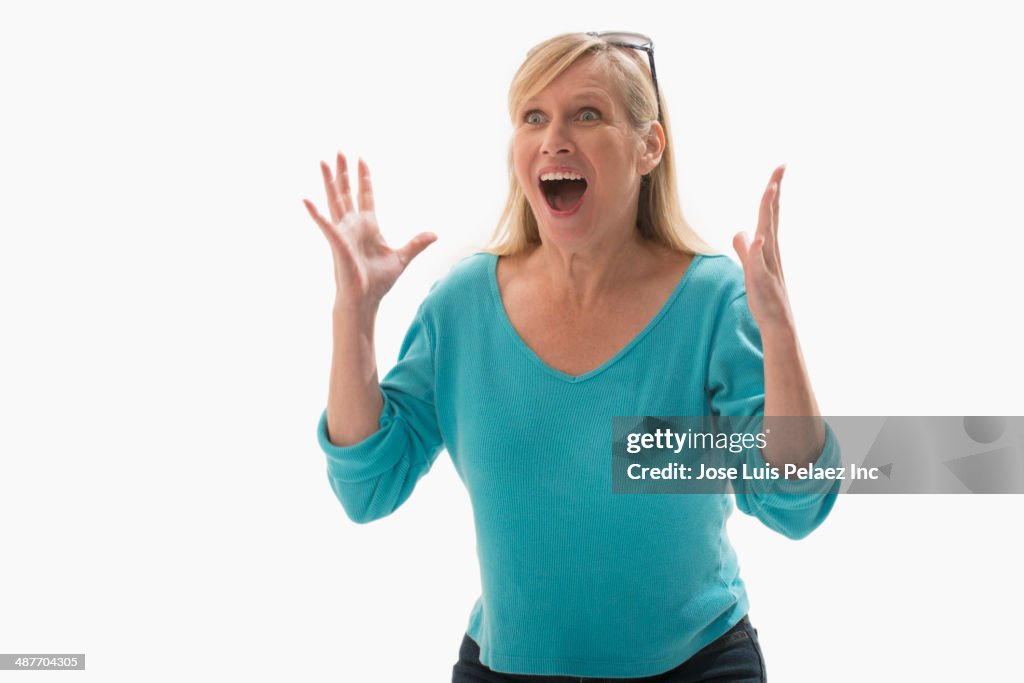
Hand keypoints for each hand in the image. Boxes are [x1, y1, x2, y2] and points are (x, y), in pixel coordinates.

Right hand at [303, 152, 436, 309]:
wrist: (365, 300)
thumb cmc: (378, 282)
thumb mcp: (402, 258)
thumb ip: (416, 244)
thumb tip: (434, 234)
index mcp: (368, 226)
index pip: (365, 196)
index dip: (364, 178)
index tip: (362, 159)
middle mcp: (353, 225)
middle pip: (347, 192)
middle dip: (344, 171)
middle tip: (340, 150)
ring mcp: (343, 232)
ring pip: (335, 201)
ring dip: (329, 181)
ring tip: (322, 161)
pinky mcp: (337, 242)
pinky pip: (325, 225)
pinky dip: (316, 213)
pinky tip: (306, 200)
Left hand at [732, 164, 794, 331]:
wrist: (777, 323)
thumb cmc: (765, 298)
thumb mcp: (751, 268)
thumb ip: (745, 250)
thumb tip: (740, 233)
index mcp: (768, 247)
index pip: (769, 214)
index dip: (772, 192)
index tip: (779, 170)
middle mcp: (771, 251)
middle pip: (771, 216)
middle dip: (774, 191)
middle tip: (781, 167)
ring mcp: (768, 264)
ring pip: (767, 233)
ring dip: (768, 212)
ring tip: (770, 190)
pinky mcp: (762, 280)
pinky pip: (759, 262)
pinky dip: (759, 249)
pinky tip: (758, 238)